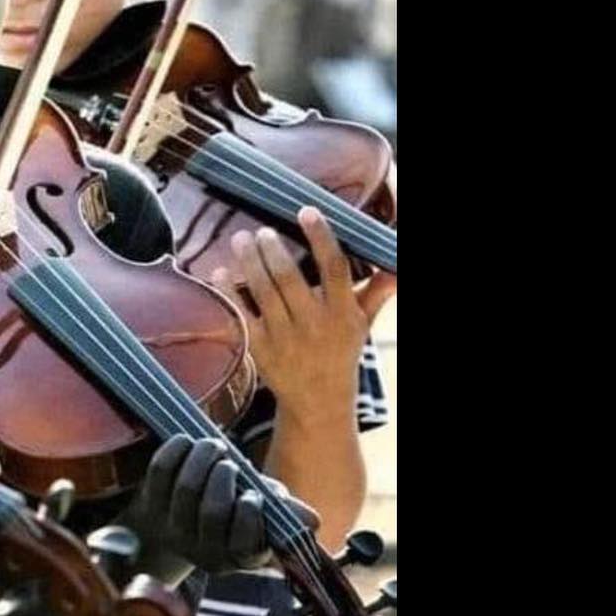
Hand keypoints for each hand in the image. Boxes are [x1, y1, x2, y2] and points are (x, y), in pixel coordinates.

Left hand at [116, 435, 317, 579]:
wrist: (175, 521)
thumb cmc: (231, 511)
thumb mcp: (262, 514)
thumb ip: (283, 512)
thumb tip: (312, 520)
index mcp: (240, 556)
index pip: (245, 543)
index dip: (248, 515)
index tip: (252, 493)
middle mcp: (205, 551)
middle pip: (212, 511)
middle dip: (223, 477)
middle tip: (227, 459)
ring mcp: (174, 530)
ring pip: (186, 488)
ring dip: (202, 458)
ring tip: (213, 446)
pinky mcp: (150, 506)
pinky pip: (160, 472)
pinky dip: (176, 450)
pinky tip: (187, 441)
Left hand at [210, 207, 378, 425]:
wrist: (318, 403)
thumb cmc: (340, 353)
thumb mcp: (362, 325)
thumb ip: (376, 293)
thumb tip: (395, 267)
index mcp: (342, 314)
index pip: (334, 269)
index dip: (321, 237)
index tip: (307, 211)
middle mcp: (314, 325)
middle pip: (290, 279)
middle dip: (273, 250)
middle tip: (262, 230)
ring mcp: (285, 338)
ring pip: (263, 292)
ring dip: (249, 262)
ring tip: (241, 239)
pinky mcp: (261, 349)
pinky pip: (242, 314)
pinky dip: (229, 291)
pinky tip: (220, 271)